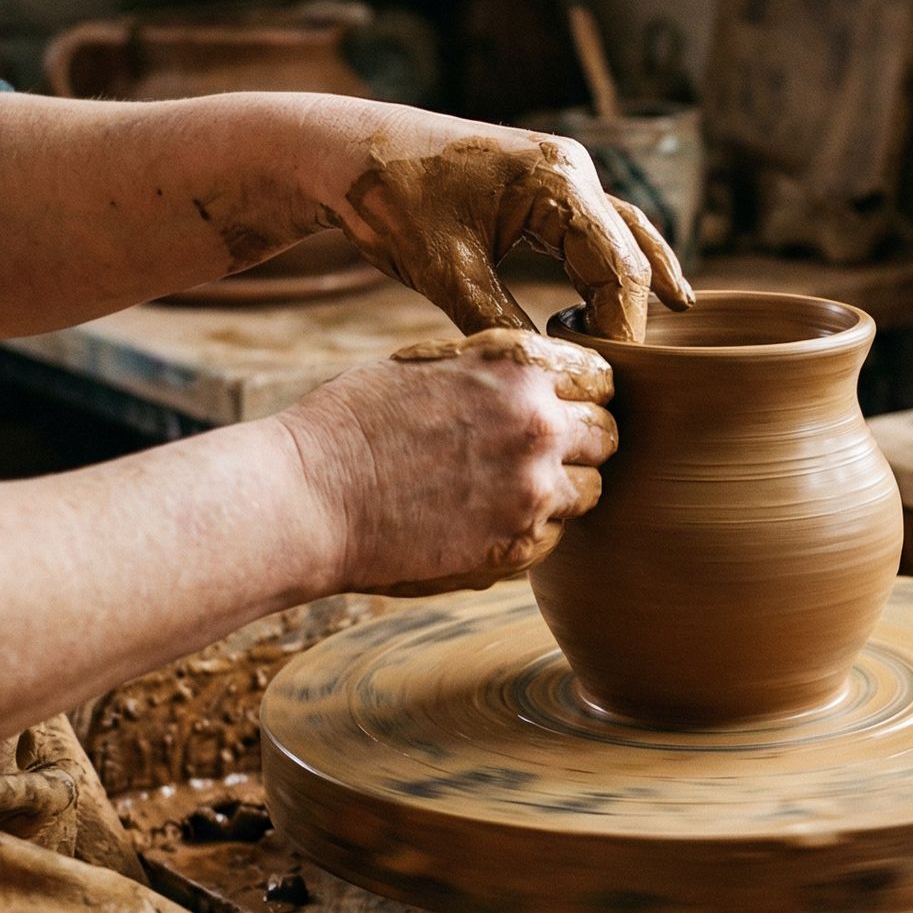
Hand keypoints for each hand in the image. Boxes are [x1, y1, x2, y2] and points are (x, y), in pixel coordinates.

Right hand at [279, 329, 616, 594]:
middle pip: (607, 435)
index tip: (562, 404)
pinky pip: (557, 536)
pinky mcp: (519, 547)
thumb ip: (499, 375)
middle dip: (581, 441)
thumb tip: (544, 386)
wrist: (305, 499)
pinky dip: (532, 530)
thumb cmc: (352, 423)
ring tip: (506, 489)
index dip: (582, 392)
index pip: (602, 376)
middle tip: (536, 453)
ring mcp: (533, 491)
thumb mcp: (432, 365)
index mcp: (518, 366)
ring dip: (561, 489)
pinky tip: (483, 520)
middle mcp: (539, 424)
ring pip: (592, 490)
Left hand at [318, 103, 692, 342]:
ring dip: (641, 283)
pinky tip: (645, 288)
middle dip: (629, 316)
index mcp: (557, 181)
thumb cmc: (389, 201)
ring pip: (624, 237)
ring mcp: (563, 172)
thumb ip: (499, 321)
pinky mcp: (547, 184)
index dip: (619, 330)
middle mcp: (572, 169)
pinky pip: (600, 229)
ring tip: (680, 317)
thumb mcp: (444, 272)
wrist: (347, 151)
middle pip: (630, 255)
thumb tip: (546, 373)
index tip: (605, 377)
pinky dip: (618, 263)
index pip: (617, 269)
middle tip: (621, 373)